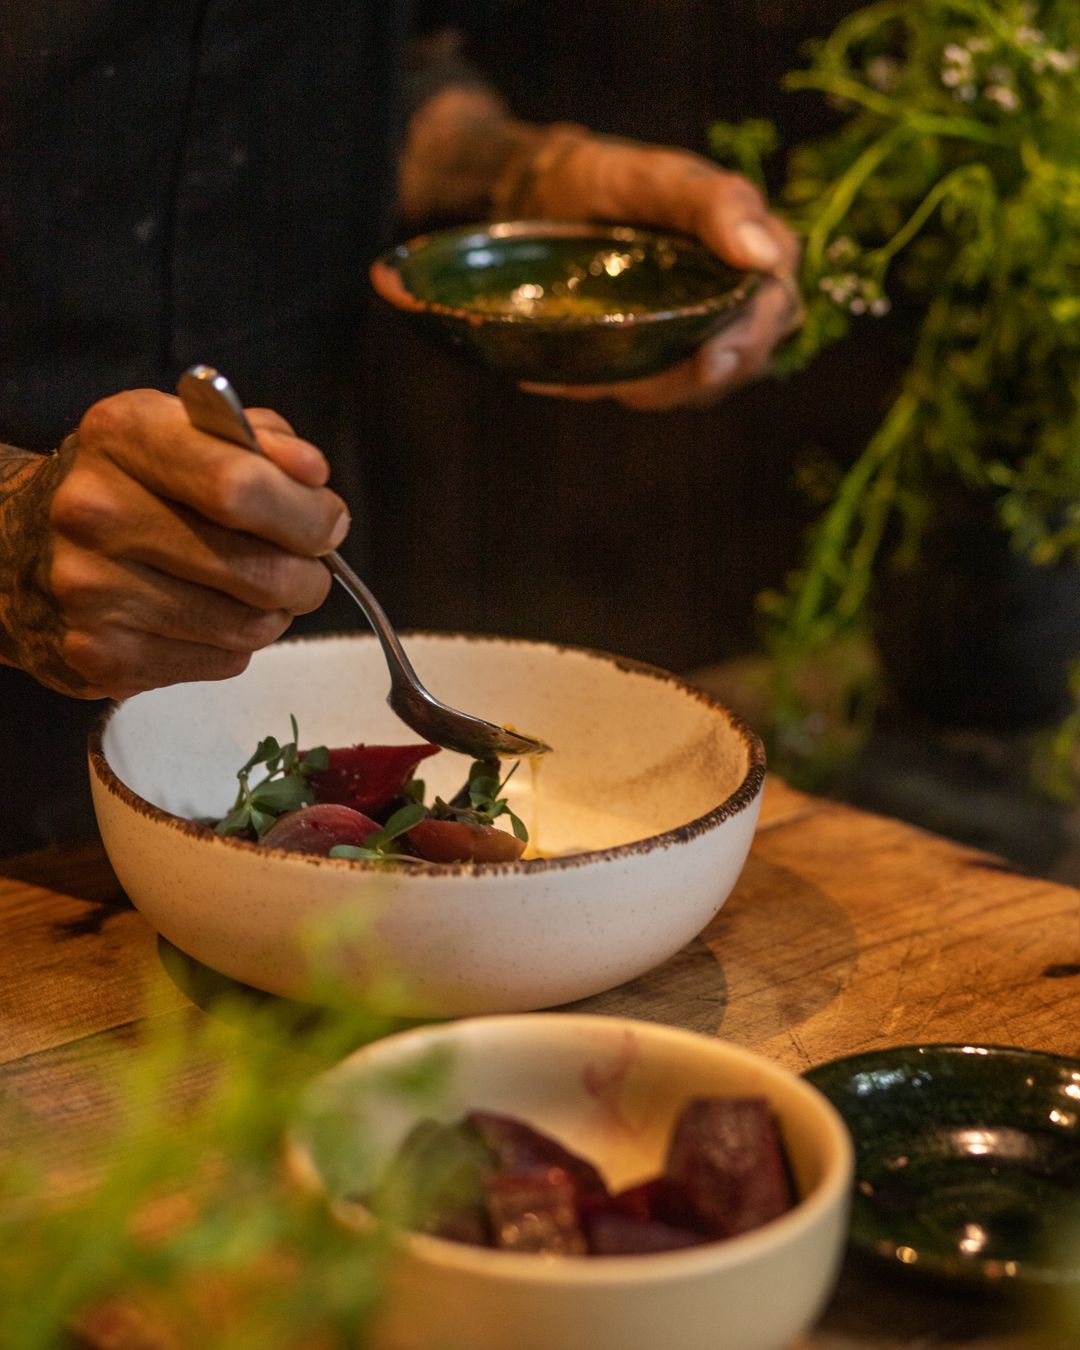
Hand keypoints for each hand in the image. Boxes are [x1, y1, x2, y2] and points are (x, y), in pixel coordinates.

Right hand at [0, 389, 348, 697]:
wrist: (22, 549)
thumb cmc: (130, 484)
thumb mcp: (185, 433)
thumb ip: (260, 442)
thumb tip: (311, 475)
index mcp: (122, 437)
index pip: (241, 486)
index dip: (306, 513)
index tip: (326, 521)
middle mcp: (96, 513)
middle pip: (262, 570)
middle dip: (308, 574)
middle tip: (304, 566)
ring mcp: (95, 592)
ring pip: (252, 626)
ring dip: (277, 613)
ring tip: (254, 590)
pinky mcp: (104, 657)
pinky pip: (224, 662)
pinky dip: (235, 643)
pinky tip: (205, 615)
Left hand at [504, 128, 801, 409]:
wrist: (543, 198)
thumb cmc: (605, 179)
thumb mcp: (654, 179)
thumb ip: (714, 203)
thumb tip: (764, 258)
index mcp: (754, 246)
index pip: (777, 301)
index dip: (751, 336)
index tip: (710, 359)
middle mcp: (738, 294)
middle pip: (747, 356)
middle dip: (697, 379)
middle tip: (641, 386)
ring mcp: (703, 329)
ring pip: (702, 385)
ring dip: (654, 390)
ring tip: (598, 375)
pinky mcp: (664, 355)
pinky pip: (657, 389)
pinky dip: (618, 388)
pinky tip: (572, 379)